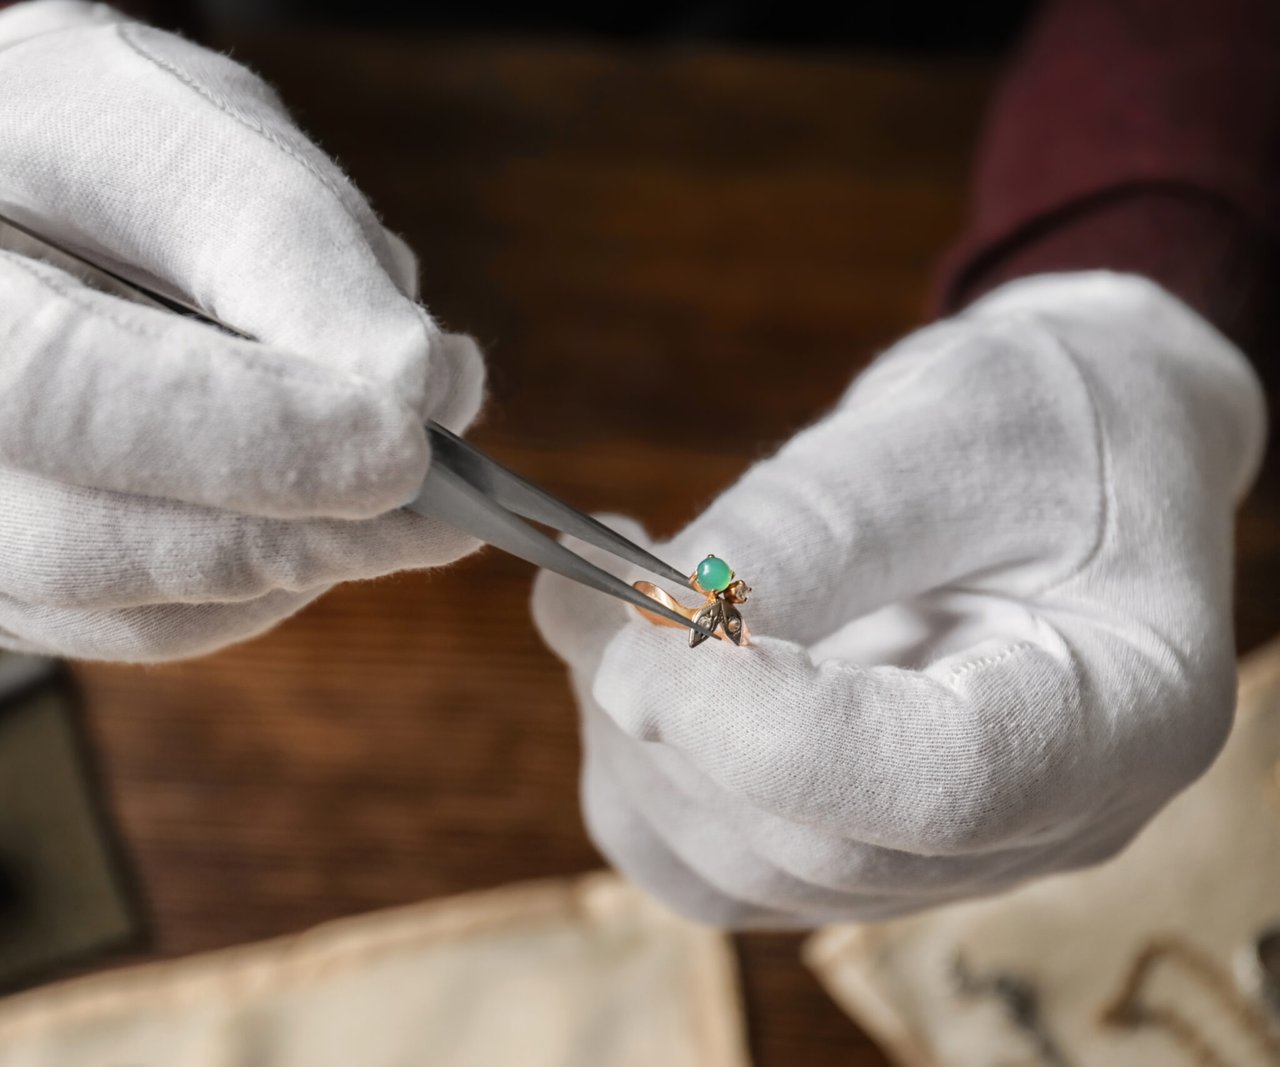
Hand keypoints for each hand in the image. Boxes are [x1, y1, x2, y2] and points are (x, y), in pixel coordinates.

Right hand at [0, 1, 483, 658]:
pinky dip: (261, 582)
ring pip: (123, 610)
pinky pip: (143, 627)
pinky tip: (329, 517)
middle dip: (283, 522)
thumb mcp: (174, 125)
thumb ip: (289, 246)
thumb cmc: (70, 142)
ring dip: (296, 561)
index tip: (400, 440)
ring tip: (415, 497)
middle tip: (440, 495)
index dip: (234, 433)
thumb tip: (418, 392)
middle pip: (76, 539)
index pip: (43, 389)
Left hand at [532, 273, 1264, 926]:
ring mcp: (946, 854)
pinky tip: (623, 659)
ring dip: (629, 744)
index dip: (768, 725)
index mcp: (1124, 713)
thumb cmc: (1042, 416)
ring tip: (597, 602)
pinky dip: (633, 773)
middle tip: (585, 586)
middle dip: (670, 718)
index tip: (647, 620)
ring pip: (738, 871)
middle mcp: (1045, 822)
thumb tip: (638, 635)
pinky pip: (708, 863)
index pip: (940, 786)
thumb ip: (802, 533)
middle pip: (818, 843)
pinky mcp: (855, 846)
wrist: (1077, 445)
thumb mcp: (942, 424)